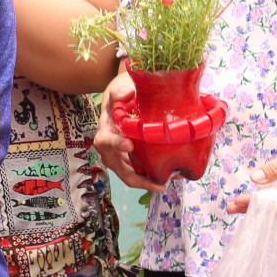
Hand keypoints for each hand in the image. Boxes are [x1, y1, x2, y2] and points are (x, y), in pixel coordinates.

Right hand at [91, 66, 169, 192]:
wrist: (119, 108)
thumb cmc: (118, 102)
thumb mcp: (115, 93)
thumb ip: (118, 92)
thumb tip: (128, 93)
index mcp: (104, 134)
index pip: (105, 142)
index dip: (116, 145)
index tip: (130, 144)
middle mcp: (111, 152)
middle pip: (120, 170)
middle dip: (139, 179)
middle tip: (159, 183)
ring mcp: (122, 159)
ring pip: (132, 176)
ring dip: (149, 182)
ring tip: (168, 184)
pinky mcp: (133, 162)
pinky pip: (142, 173)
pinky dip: (155, 177)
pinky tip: (172, 176)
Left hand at [231, 134, 276, 212]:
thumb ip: (275, 167)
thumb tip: (254, 178)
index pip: (276, 202)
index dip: (256, 203)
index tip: (236, 201)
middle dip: (253, 209)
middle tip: (230, 207)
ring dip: (262, 208)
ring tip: (240, 206)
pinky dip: (274, 205)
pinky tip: (260, 202)